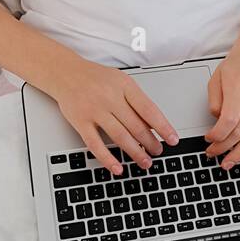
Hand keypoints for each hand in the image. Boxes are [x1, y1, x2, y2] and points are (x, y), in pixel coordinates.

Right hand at [50, 54, 179, 174]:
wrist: (66, 73)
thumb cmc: (96, 78)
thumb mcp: (121, 81)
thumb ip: (136, 100)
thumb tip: (153, 125)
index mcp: (125, 86)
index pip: (149, 109)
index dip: (163, 126)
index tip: (173, 139)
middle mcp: (110, 98)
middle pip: (136, 126)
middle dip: (150, 142)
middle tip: (158, 152)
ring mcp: (95, 110)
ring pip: (119, 136)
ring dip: (135, 152)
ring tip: (145, 161)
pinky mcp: (80, 122)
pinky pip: (95, 144)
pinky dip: (108, 158)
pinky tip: (118, 167)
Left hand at [205, 45, 239, 169]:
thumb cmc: (236, 64)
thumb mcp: (216, 77)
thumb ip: (214, 101)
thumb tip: (218, 122)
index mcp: (237, 87)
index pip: (229, 119)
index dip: (217, 134)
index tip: (208, 139)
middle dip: (224, 146)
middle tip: (212, 153)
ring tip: (228, 162)